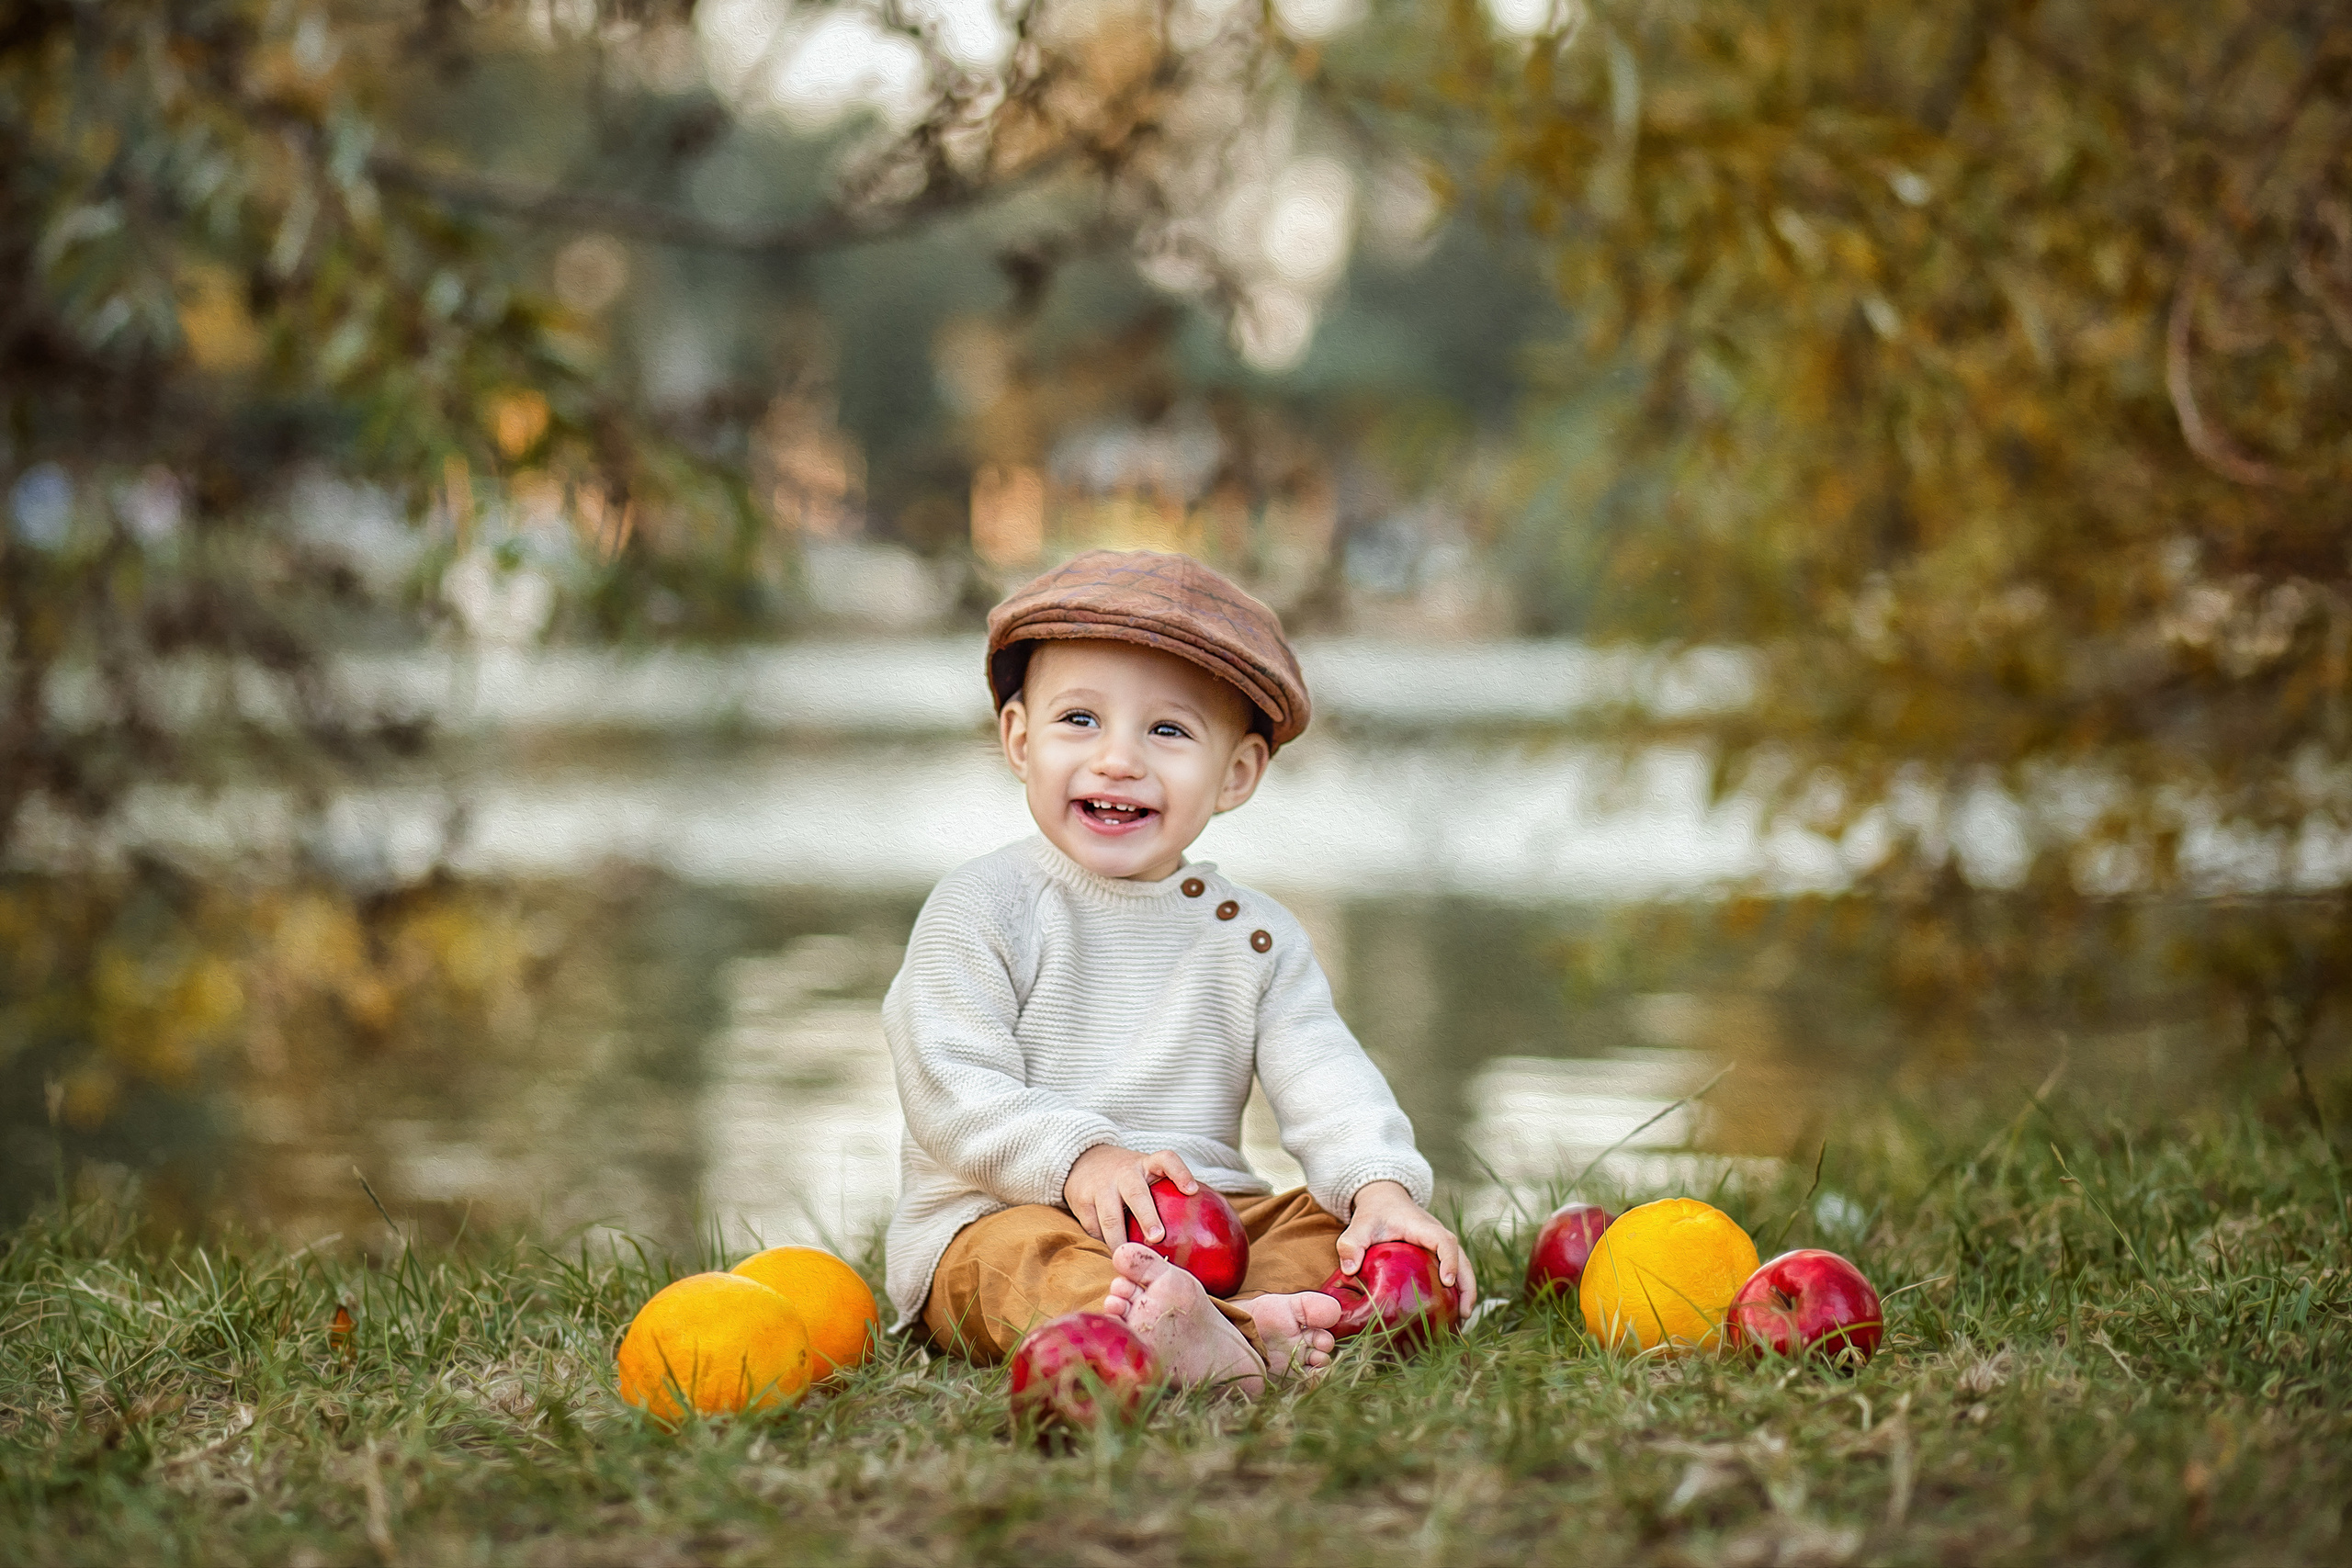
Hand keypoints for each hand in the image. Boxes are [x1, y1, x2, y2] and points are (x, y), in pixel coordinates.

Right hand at [1063, 1144, 1198, 1245]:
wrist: (1082, 1160)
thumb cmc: (1127, 1177)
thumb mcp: (1145, 1174)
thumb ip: (1165, 1192)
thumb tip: (1201, 1229)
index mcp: (1146, 1164)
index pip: (1166, 1160)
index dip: (1180, 1173)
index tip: (1192, 1190)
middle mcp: (1124, 1172)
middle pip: (1136, 1193)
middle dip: (1147, 1216)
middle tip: (1158, 1237)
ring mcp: (1100, 1185)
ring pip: (1111, 1216)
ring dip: (1121, 1240)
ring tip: (1132, 1256)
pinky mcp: (1081, 1200)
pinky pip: (1094, 1227)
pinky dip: (1103, 1242)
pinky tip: (1113, 1253)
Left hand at [1336, 1180, 1476, 1318]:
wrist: (1384, 1201)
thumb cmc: (1374, 1214)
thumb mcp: (1360, 1225)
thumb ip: (1351, 1243)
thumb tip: (1349, 1270)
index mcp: (1423, 1227)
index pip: (1444, 1241)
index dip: (1449, 1260)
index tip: (1447, 1282)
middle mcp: (1438, 1236)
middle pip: (1462, 1259)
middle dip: (1467, 1285)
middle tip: (1464, 1314)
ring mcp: (1440, 1246)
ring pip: (1463, 1268)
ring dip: (1466, 1292)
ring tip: (1462, 1320)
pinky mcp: (1438, 1256)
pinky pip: (1454, 1272)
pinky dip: (1458, 1291)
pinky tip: (1452, 1314)